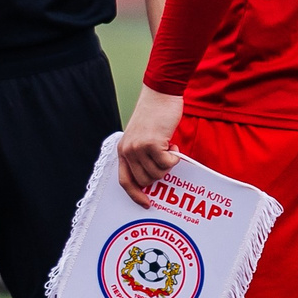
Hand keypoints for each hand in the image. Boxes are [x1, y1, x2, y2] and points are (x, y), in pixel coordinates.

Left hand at [116, 85, 183, 205]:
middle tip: (165, 158)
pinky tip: (172, 142)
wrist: (160, 95)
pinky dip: (174, 156)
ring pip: (158, 173)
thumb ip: (142, 155)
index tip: (146, 203)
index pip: (125, 180)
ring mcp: (138, 148)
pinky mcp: (152, 144)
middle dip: (160, 174)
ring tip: (168, 146)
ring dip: (168, 163)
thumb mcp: (141, 137)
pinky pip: (168, 163)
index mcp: (123, 150)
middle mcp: (128, 150)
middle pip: (146, 180)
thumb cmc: (154, 115)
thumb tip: (153, 177)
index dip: (135, 194)